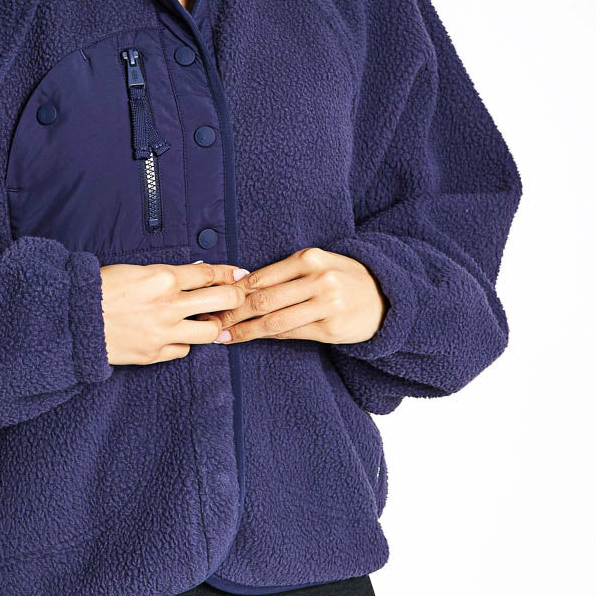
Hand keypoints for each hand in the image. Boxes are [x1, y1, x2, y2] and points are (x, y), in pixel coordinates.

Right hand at [100, 260, 248, 364]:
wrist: (75, 319)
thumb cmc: (102, 289)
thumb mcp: (136, 271)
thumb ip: (166, 275)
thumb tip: (194, 277)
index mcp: (163, 278)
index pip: (210, 274)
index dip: (229, 274)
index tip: (240, 275)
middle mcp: (169, 305)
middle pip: (222, 301)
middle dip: (236, 297)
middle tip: (238, 298)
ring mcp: (164, 332)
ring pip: (210, 332)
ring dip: (213, 326)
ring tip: (209, 322)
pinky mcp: (155, 354)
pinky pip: (183, 351)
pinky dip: (183, 344)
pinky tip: (176, 336)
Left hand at [196, 246, 388, 345]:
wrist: (384, 296)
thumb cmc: (341, 277)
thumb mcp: (317, 264)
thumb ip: (284, 272)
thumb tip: (242, 284)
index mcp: (310, 258)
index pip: (262, 276)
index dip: (234, 291)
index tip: (214, 299)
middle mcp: (318, 280)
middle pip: (263, 300)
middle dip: (232, 312)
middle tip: (210, 321)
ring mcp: (326, 306)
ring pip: (274, 320)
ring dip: (244, 330)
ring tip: (223, 335)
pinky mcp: (330, 329)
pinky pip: (291, 333)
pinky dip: (267, 335)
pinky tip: (251, 337)